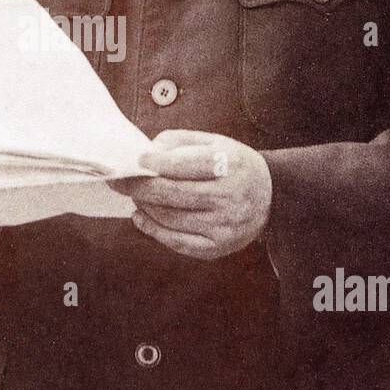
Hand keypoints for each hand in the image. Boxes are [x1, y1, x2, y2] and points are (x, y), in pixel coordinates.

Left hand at [109, 130, 271, 260]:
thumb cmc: (233, 165)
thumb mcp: (215, 142)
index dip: (155, 163)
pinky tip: (141, 217)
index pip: (184, 164)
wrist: (270, 196)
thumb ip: (180, 142)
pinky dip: (152, 229)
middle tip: (119, 180)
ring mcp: (224, 225)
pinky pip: (176, 241)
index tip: (137, 160)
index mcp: (229, 164)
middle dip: (139, 186)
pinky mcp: (217, 247)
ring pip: (170, 217)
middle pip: (172, 193)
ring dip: (144, 205)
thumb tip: (147, 152)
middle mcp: (229, 196)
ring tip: (134, 194)